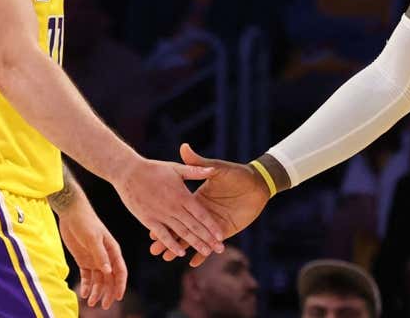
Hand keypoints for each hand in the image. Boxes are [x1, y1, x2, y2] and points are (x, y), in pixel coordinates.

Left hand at [57, 201, 126, 308]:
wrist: (71, 212)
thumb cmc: (85, 222)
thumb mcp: (92, 238)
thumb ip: (100, 255)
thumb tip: (108, 272)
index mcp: (113, 250)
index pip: (120, 271)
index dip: (120, 285)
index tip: (119, 297)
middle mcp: (106, 256)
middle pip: (110, 278)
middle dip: (108, 292)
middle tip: (104, 306)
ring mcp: (95, 258)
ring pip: (98, 279)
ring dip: (96, 291)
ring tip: (90, 302)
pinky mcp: (83, 259)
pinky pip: (87, 276)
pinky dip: (86, 285)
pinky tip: (83, 293)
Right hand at [114, 155, 224, 258]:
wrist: (128, 172)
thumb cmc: (153, 168)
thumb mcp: (176, 168)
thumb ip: (196, 170)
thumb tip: (212, 170)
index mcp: (182, 195)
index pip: (201, 214)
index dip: (211, 225)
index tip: (221, 235)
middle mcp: (173, 207)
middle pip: (194, 226)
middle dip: (208, 238)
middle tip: (220, 249)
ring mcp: (161, 215)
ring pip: (181, 233)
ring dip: (194, 244)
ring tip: (206, 252)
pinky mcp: (148, 220)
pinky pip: (162, 234)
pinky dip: (171, 244)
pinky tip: (180, 253)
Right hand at [148, 143, 270, 266]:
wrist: (258, 183)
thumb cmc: (236, 174)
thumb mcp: (217, 168)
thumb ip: (199, 162)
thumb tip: (184, 147)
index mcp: (195, 198)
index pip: (177, 212)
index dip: (166, 220)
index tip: (151, 228)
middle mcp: (200, 212)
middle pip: (181, 227)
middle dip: (167, 239)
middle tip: (153, 250)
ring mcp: (212, 222)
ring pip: (193, 238)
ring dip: (180, 248)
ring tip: (165, 258)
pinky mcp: (225, 229)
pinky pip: (212, 242)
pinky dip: (202, 253)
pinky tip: (192, 262)